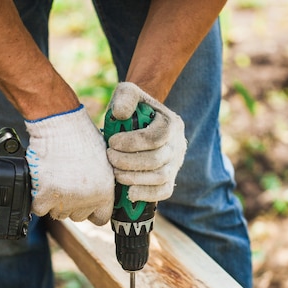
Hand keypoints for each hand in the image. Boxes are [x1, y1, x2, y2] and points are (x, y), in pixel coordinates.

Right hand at [25, 105, 113, 224]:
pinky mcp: (45, 196)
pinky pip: (39, 209)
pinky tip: (42, 183)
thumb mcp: (104, 162)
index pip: (101, 218)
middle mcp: (87, 199)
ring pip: (57, 213)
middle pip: (77, 216)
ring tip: (55, 180)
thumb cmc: (82, 137)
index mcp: (105, 192)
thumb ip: (102, 183)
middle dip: (72, 204)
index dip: (92, 211)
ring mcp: (65, 199)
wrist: (61, 125)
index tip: (86, 204)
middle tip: (67, 184)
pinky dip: (37, 199)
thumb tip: (97, 193)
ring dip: (54, 201)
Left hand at [106, 82, 186, 201]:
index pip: (155, 138)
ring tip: (115, 172)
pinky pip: (163, 191)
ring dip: (134, 178)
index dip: (131, 143)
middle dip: (128, 161)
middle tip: (110, 157)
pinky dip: (146, 194)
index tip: (112, 142)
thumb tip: (121, 114)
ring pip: (160, 178)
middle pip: (156, 160)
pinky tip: (129, 192)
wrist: (142, 122)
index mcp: (172, 124)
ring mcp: (176, 164)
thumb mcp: (128, 93)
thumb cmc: (132, 108)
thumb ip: (125, 97)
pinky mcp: (169, 179)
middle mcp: (178, 145)